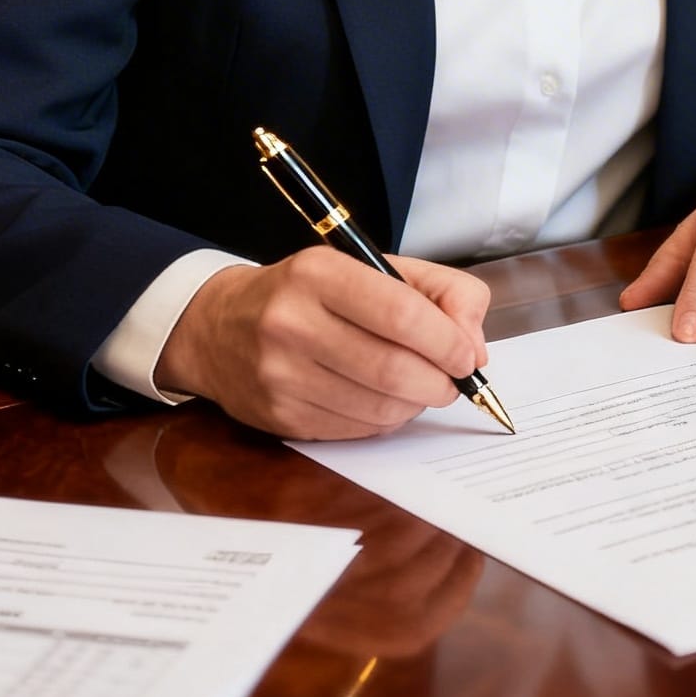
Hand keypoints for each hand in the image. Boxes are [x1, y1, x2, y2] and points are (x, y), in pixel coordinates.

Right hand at [154, 248, 490, 441]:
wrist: (220, 326)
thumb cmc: (311, 293)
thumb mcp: (373, 266)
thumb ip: (439, 292)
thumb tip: (475, 346)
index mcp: (318, 273)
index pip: (400, 312)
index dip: (446, 340)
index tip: (467, 355)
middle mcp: (292, 323)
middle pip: (391, 369)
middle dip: (439, 382)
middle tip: (454, 380)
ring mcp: (280, 375)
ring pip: (377, 407)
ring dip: (415, 404)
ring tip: (421, 388)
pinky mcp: (279, 417)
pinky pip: (355, 430)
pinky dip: (385, 421)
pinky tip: (384, 401)